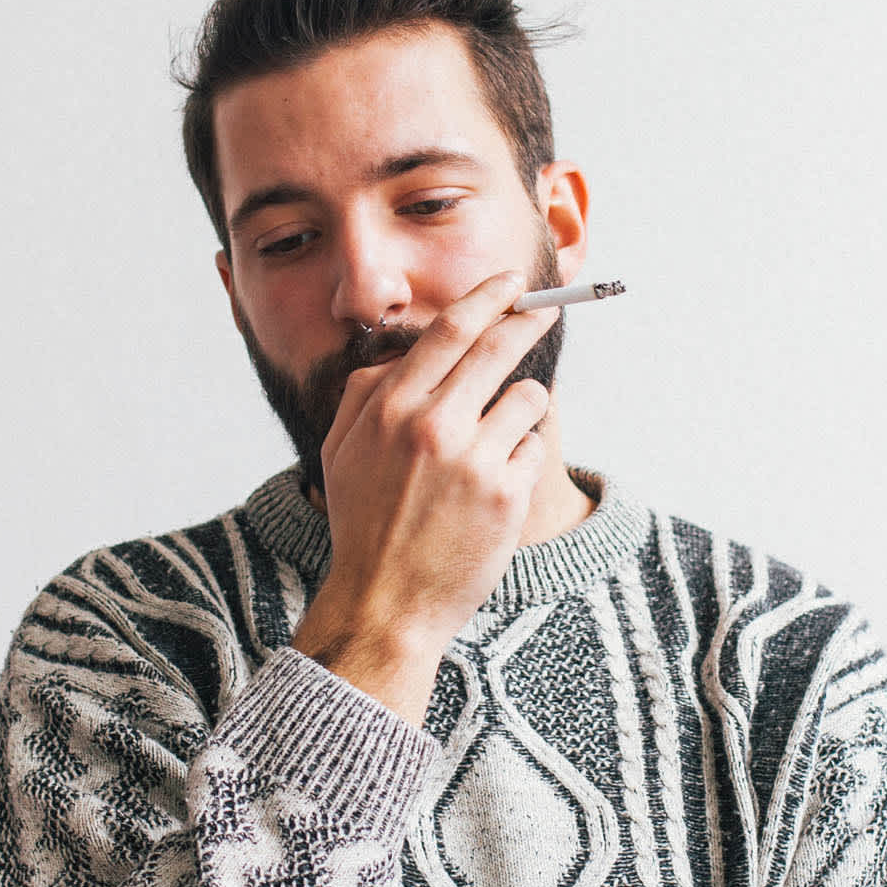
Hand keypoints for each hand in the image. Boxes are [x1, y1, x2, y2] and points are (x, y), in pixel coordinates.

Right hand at [291, 271, 555, 723]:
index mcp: (389, 408)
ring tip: (494, 444)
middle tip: (545, 310)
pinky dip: (521, 461)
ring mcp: (473, 460)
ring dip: (521, 409)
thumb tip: (403, 351)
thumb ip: (368, 394)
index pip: (450, 331)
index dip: (487, 298)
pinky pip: (533, 449)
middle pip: (498, 347)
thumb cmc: (364, 524)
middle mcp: (432, 426)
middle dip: (528, 321)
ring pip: (527, 398)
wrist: (386, 603)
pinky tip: (493, 490)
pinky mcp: (506, 494)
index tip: (511, 283)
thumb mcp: (341, 451)